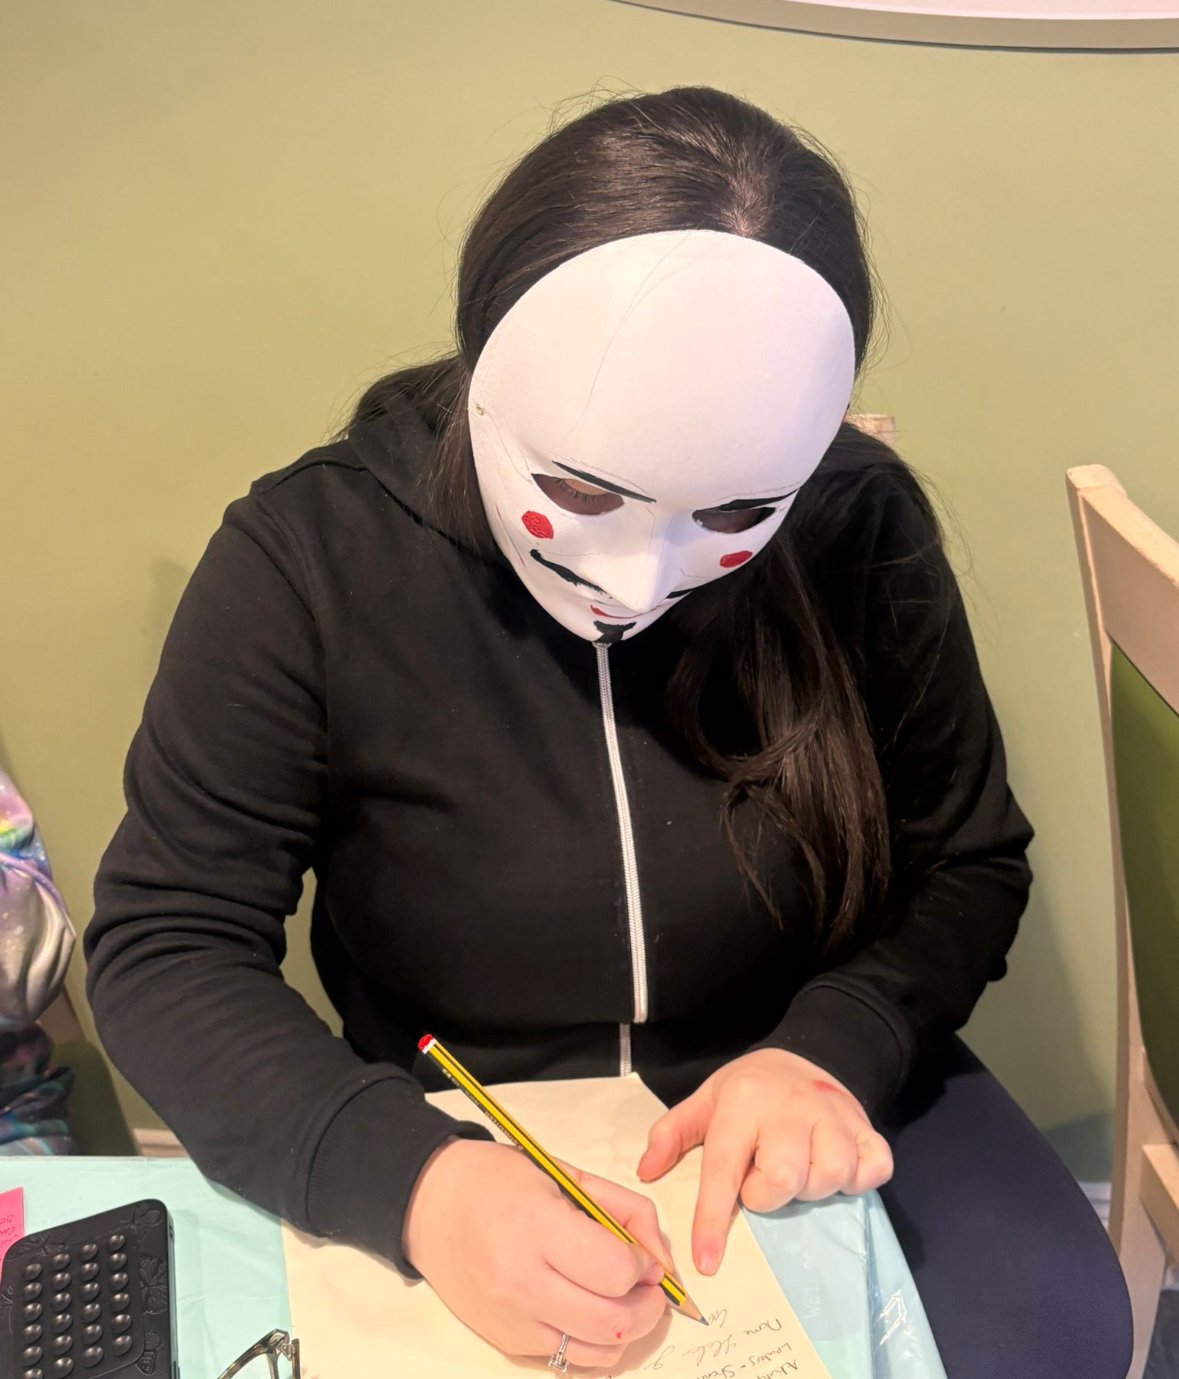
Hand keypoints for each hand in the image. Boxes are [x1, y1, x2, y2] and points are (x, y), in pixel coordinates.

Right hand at [403, 1139, 672, 1368]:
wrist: (431, 1205)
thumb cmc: (499, 1181)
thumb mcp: (566, 1174)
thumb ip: (624, 1211)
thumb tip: (661, 1260)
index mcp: (537, 1227)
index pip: (615, 1270)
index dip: (646, 1265)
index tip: (644, 1255)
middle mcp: (522, 1282)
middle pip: (614, 1322)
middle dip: (649, 1307)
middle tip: (649, 1285)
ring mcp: (513, 1320)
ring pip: (598, 1353)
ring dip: (627, 1332)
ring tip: (624, 1300)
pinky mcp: (508, 1343)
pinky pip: (570, 1362)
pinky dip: (595, 1345)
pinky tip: (593, 1314)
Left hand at [637, 1049, 892, 1274]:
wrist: (810, 1050)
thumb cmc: (751, 1088)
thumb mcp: (706, 1099)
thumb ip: (672, 1134)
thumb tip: (646, 1173)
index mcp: (742, 1104)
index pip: (723, 1167)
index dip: (712, 1218)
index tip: (707, 1262)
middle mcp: (789, 1108)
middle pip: (784, 1177)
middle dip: (769, 1197)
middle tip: (763, 1182)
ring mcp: (833, 1115)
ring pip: (830, 1175)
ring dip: (813, 1189)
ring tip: (800, 1171)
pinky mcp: (866, 1126)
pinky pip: (873, 1169)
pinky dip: (858, 1180)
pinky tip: (838, 1169)